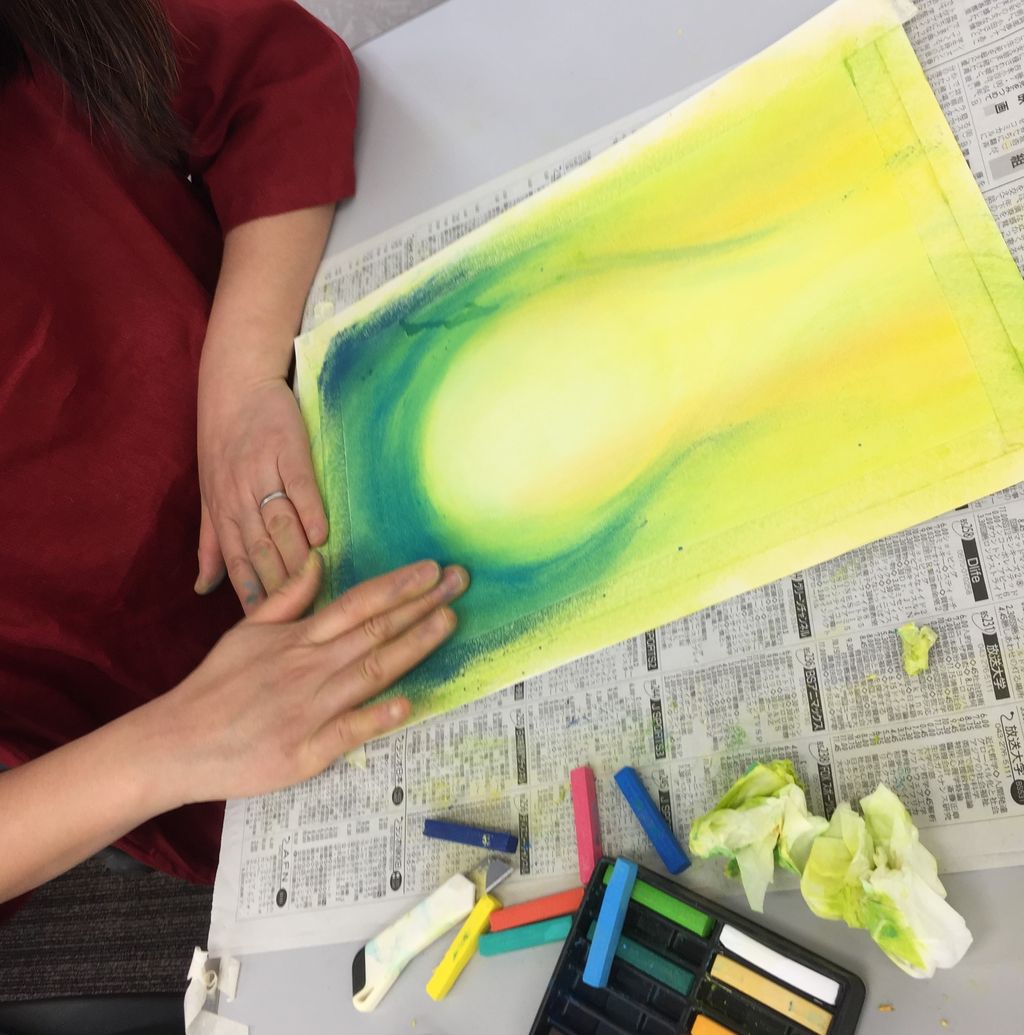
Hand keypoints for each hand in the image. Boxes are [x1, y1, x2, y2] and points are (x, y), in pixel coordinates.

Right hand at [164, 554, 468, 803]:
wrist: (176, 742)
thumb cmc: (215, 686)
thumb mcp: (246, 631)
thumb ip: (287, 598)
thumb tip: (318, 562)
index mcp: (297, 639)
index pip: (356, 603)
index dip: (397, 585)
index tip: (432, 569)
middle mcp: (309, 667)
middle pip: (374, 631)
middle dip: (421, 606)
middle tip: (460, 584)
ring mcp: (310, 709)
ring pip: (370, 672)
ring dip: (412, 647)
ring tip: (449, 623)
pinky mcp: (306, 751)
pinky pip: (348, 731)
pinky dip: (377, 716)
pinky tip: (409, 703)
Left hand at [196, 374, 325, 610]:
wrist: (235, 384)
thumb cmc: (225, 442)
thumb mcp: (211, 495)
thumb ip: (211, 544)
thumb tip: (203, 589)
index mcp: (221, 513)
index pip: (238, 566)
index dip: (253, 599)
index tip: (271, 632)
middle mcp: (238, 497)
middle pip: (259, 552)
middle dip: (278, 590)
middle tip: (301, 622)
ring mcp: (261, 473)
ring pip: (276, 524)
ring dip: (294, 557)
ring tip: (315, 589)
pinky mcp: (286, 449)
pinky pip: (297, 485)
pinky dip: (308, 510)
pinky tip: (322, 536)